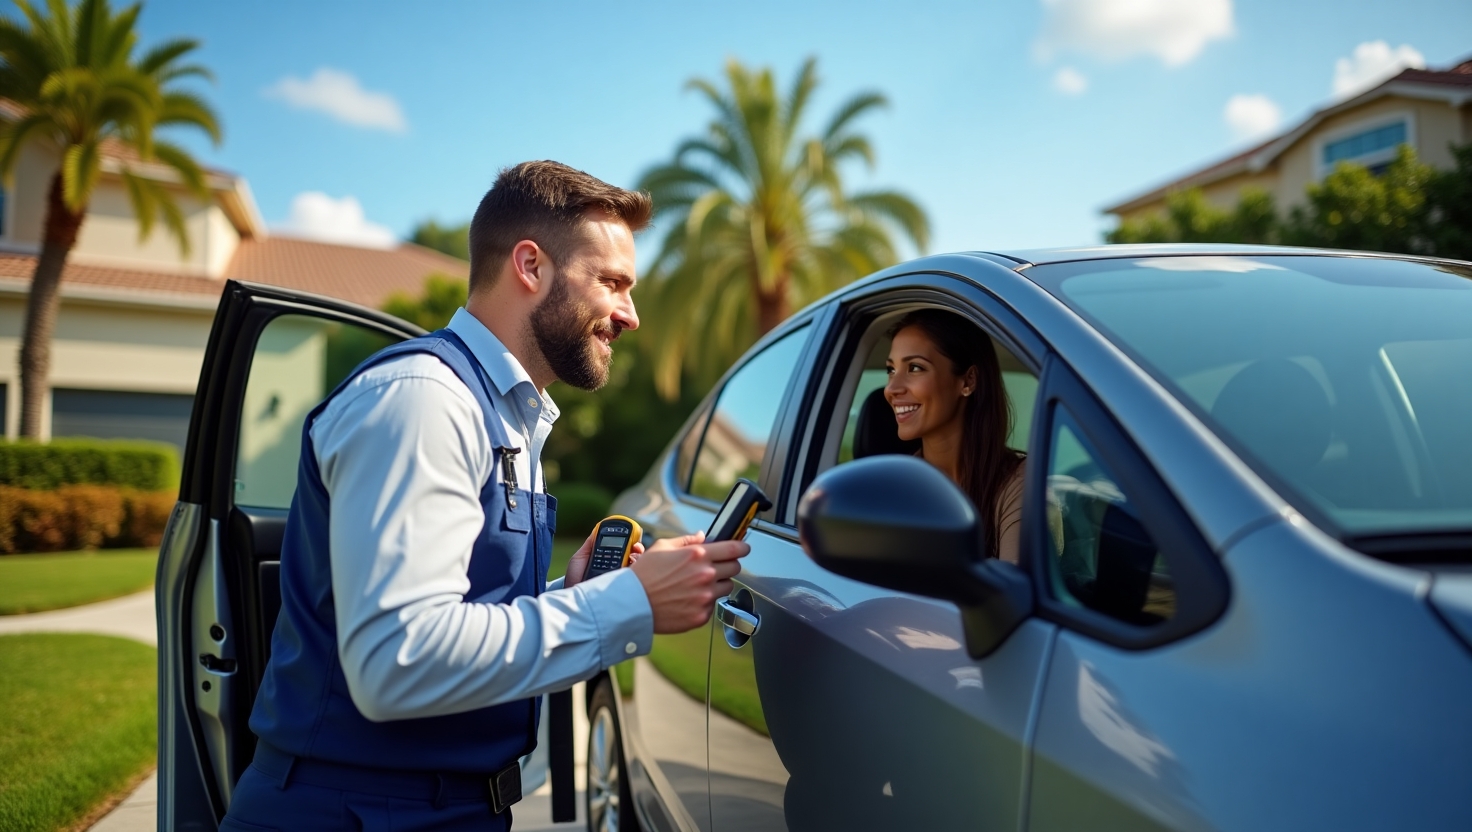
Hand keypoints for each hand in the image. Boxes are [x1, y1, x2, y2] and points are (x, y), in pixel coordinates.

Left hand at [564, 532, 645, 588]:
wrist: (573, 598)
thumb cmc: (574, 580)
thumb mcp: (580, 559)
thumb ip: (590, 545)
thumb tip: (597, 529)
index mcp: (609, 562)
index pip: (624, 550)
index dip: (630, 542)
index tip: (632, 537)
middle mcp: (618, 571)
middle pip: (635, 558)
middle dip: (638, 549)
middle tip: (636, 546)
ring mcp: (621, 582)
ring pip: (638, 568)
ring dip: (638, 560)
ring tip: (632, 558)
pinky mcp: (624, 591)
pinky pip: (636, 581)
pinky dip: (637, 573)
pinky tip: (632, 569)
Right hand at [630, 531, 749, 633]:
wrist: (632, 604)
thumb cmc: (644, 575)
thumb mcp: (662, 547)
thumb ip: (687, 540)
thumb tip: (702, 536)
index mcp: (698, 555)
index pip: (733, 548)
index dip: (742, 547)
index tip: (744, 548)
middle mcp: (706, 575)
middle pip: (735, 568)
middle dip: (728, 565)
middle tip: (716, 567)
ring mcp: (705, 597)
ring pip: (726, 588)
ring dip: (718, 584)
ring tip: (697, 585)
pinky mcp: (701, 615)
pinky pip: (712, 606)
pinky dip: (704, 602)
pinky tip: (688, 599)